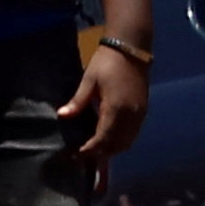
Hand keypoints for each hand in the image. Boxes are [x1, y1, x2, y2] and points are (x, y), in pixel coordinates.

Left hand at [62, 43, 149, 172]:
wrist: (131, 50)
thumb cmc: (106, 63)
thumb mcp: (88, 81)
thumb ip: (78, 101)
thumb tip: (62, 115)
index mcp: (116, 109)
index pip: (103, 138)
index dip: (90, 149)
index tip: (76, 155)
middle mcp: (131, 116)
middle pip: (117, 144)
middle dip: (101, 153)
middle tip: (82, 156)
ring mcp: (139, 114)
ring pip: (127, 141)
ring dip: (112, 149)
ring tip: (93, 151)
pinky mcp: (142, 111)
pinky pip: (132, 133)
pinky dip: (120, 141)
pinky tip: (108, 139)